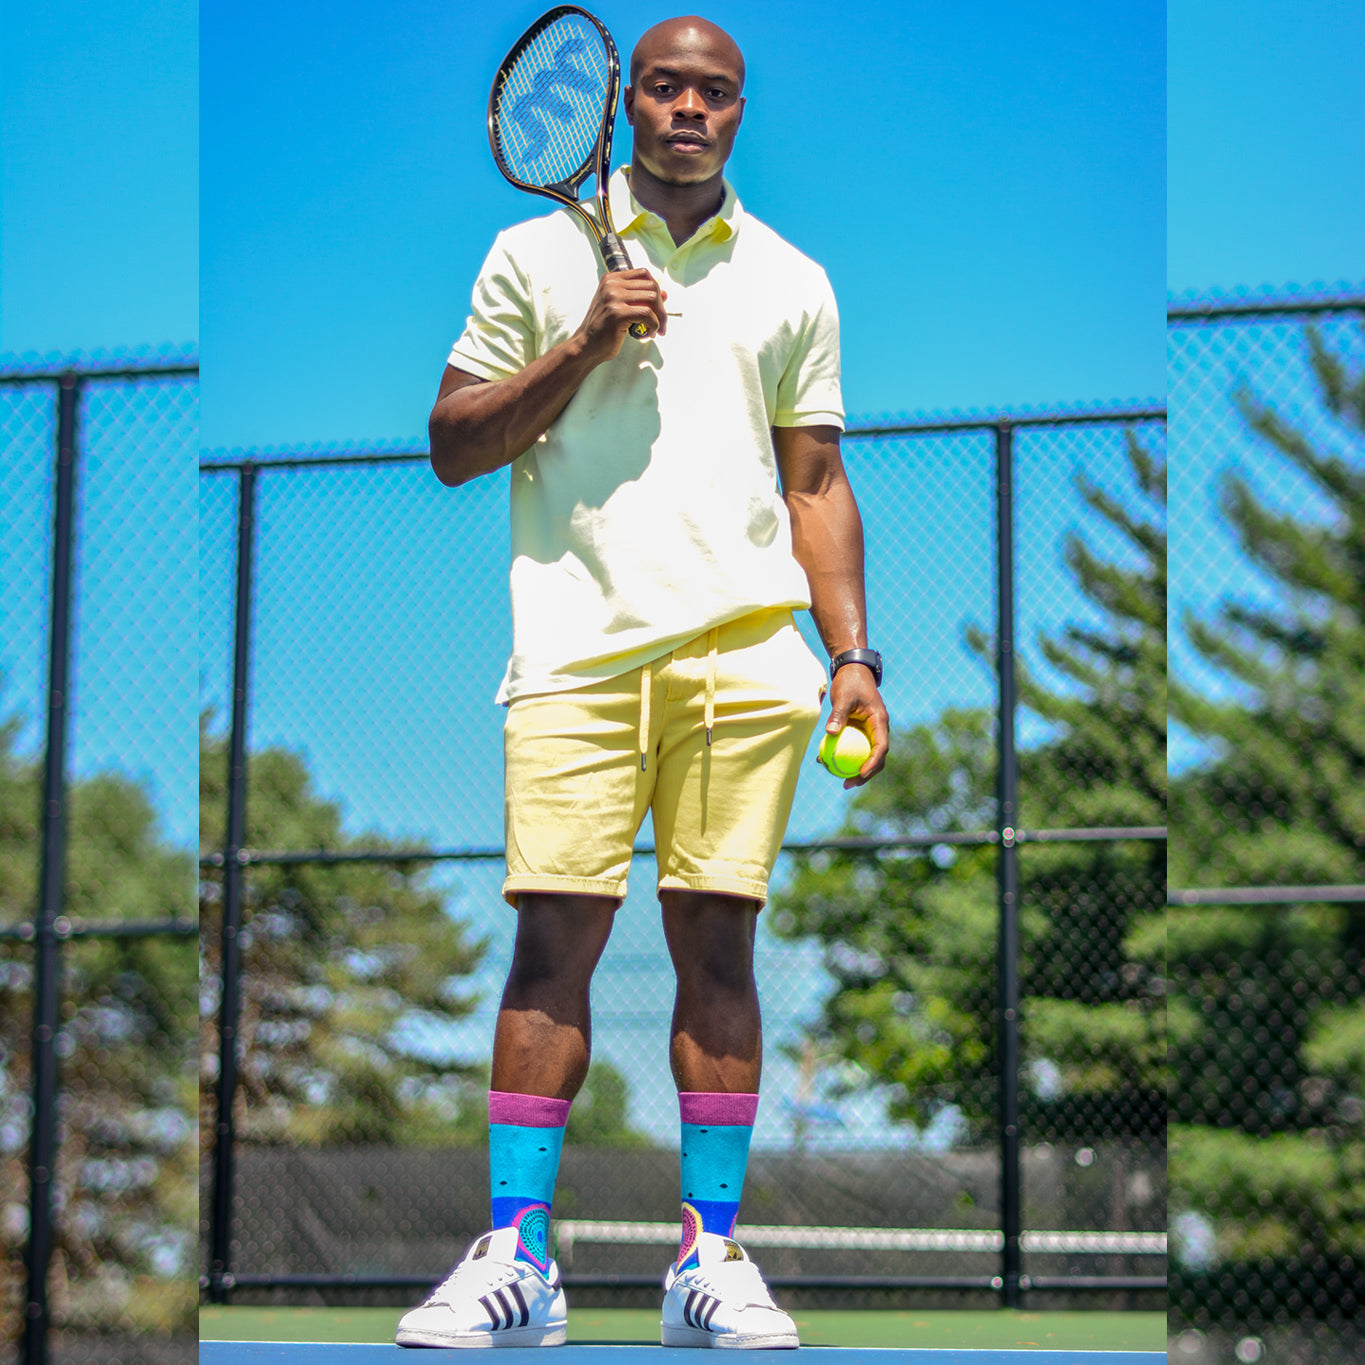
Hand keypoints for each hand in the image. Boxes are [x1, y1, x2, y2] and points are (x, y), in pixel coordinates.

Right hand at [575, 268, 666, 360]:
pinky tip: (649, 333)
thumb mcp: (620, 307)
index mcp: (611, 279)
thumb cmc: (603, 329)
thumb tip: (664, 293)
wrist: (586, 346)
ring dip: (660, 317)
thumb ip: (639, 298)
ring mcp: (614, 297)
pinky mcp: (617, 313)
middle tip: (661, 323)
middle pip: (651, 285)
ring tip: (656, 329)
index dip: (656, 290)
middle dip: (661, 306)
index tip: (658, 307)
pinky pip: (647, 314)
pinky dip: (654, 325)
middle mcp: (612, 284)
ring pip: (652, 298)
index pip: (644, 274)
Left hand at [825, 664, 888, 788]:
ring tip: (839, 780)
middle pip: (876, 757)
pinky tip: (825, 761)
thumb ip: (838, 715)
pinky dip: (842, 755)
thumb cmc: (849, 682)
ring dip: (854, 769)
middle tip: (848, 784)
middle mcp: (878, 729)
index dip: (873, 763)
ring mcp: (870, 731)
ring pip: (865, 755)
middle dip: (865, 774)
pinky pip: (853, 747)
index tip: (861, 774)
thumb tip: (830, 733)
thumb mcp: (843, 697)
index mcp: (879, 722)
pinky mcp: (860, 730)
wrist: (852, 671)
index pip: (881, 747)